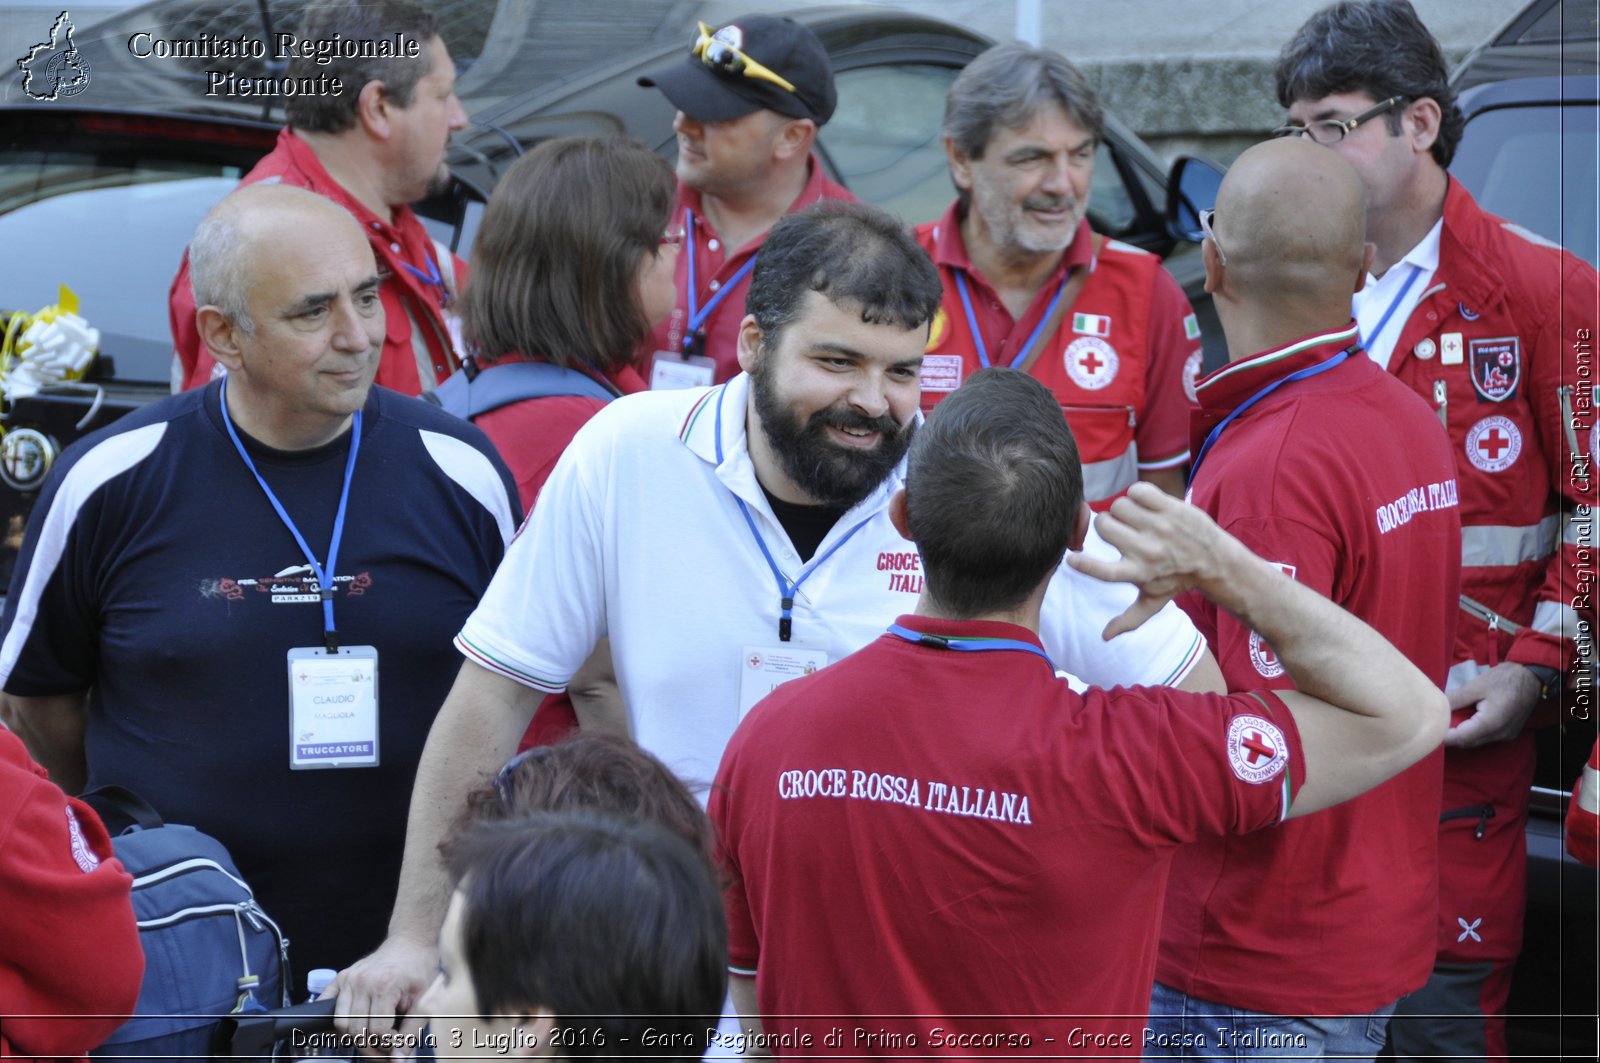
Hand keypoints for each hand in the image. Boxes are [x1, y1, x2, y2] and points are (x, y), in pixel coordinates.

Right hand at [326, 934, 436, 1057]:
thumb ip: (411, 1032)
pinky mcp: (340, 978)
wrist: (410, 943)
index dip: (387, 1046)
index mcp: (384, 986)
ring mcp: (348, 979)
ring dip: (355, 1038)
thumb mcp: (424, 1000)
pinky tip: (356, 1025)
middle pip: (356, 1031)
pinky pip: (328, 1007)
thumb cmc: (419, 969)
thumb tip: (399, 1060)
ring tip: (373, 1039)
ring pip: (341, 1024)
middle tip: (384, 1051)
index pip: (377, 1031)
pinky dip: (339, 1022)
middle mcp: (361, 982)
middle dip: (371, 1048)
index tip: (397, 1047)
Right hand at [1065, 483, 1233, 638]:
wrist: (1216, 562)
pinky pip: (1138, 490)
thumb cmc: (1178, 581)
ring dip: (1123, 509)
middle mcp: (1147, 551)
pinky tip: (1145, 504)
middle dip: (1106, 524)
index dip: (1084, 564)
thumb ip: (1128, 619)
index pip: (1103, 571)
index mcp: (1138, 573)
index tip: (1071, 559)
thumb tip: (1105, 637)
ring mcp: (1160, 527)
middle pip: (1104, 525)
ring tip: (1135, 518)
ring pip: (1120, 505)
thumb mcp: (1154, 602)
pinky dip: (1138, 494)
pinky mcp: (1170, 508)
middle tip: (1119, 529)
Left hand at [1444, 662, 1543, 748]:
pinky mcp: (1509, 732)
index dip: (1444, 736)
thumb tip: (1436, 708)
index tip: (1430, 728)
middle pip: (1468, 742)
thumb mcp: (1475, 686)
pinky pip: (1486, 736)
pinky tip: (1466, 718)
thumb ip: (1454, 699)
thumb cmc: (1503, 679)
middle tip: (1437, 722)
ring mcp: (1506, 735)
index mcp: (1491, 723)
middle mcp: (1500, 734)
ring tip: (1450, 718)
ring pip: (1477, 740)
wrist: (1531, 676)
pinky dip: (1473, 730)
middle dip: (1451, 735)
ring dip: (1462, 733)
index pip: (1462, 738)